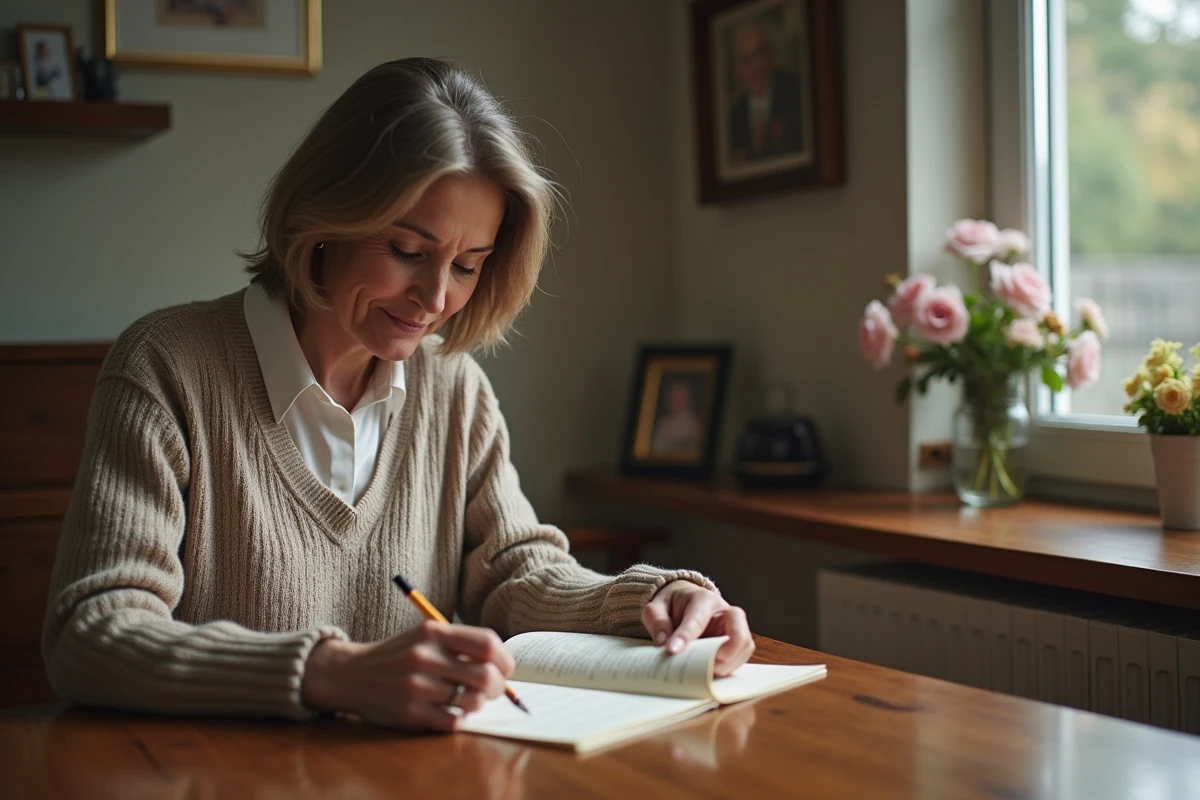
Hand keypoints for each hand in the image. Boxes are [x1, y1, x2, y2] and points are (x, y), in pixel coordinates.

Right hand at [301, 621, 514, 730]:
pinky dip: (459, 719)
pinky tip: (451, 711)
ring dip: (478, 704)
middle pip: (485, 675)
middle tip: (494, 690)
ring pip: (472, 701)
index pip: (487, 643)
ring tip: (470, 700)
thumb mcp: (426, 635)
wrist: (352, 673)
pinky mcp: (409, 713)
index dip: (505, 659)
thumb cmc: (400, 655)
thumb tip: (502, 666)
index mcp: (434, 631)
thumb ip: (461, 644)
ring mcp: (416, 686)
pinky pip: (452, 722)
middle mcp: (425, 656)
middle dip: (499, 687)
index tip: (505, 669)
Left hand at [641, 581, 753, 675]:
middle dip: (727, 651)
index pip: (698, 620)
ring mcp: (733, 628)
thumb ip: (657, 621)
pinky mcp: (734, 643)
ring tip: (707, 672)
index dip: (685, 636)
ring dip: (729, 664)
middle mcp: (724, 612)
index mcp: (703, 599)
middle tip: (708, 665)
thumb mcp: (656, 607)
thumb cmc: (672, 604)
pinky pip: (740, 657)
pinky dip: (729, 667)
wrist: (683, 601)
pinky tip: (711, 672)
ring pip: (745, 646)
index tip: (672, 651)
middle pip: (739, 630)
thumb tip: (663, 643)